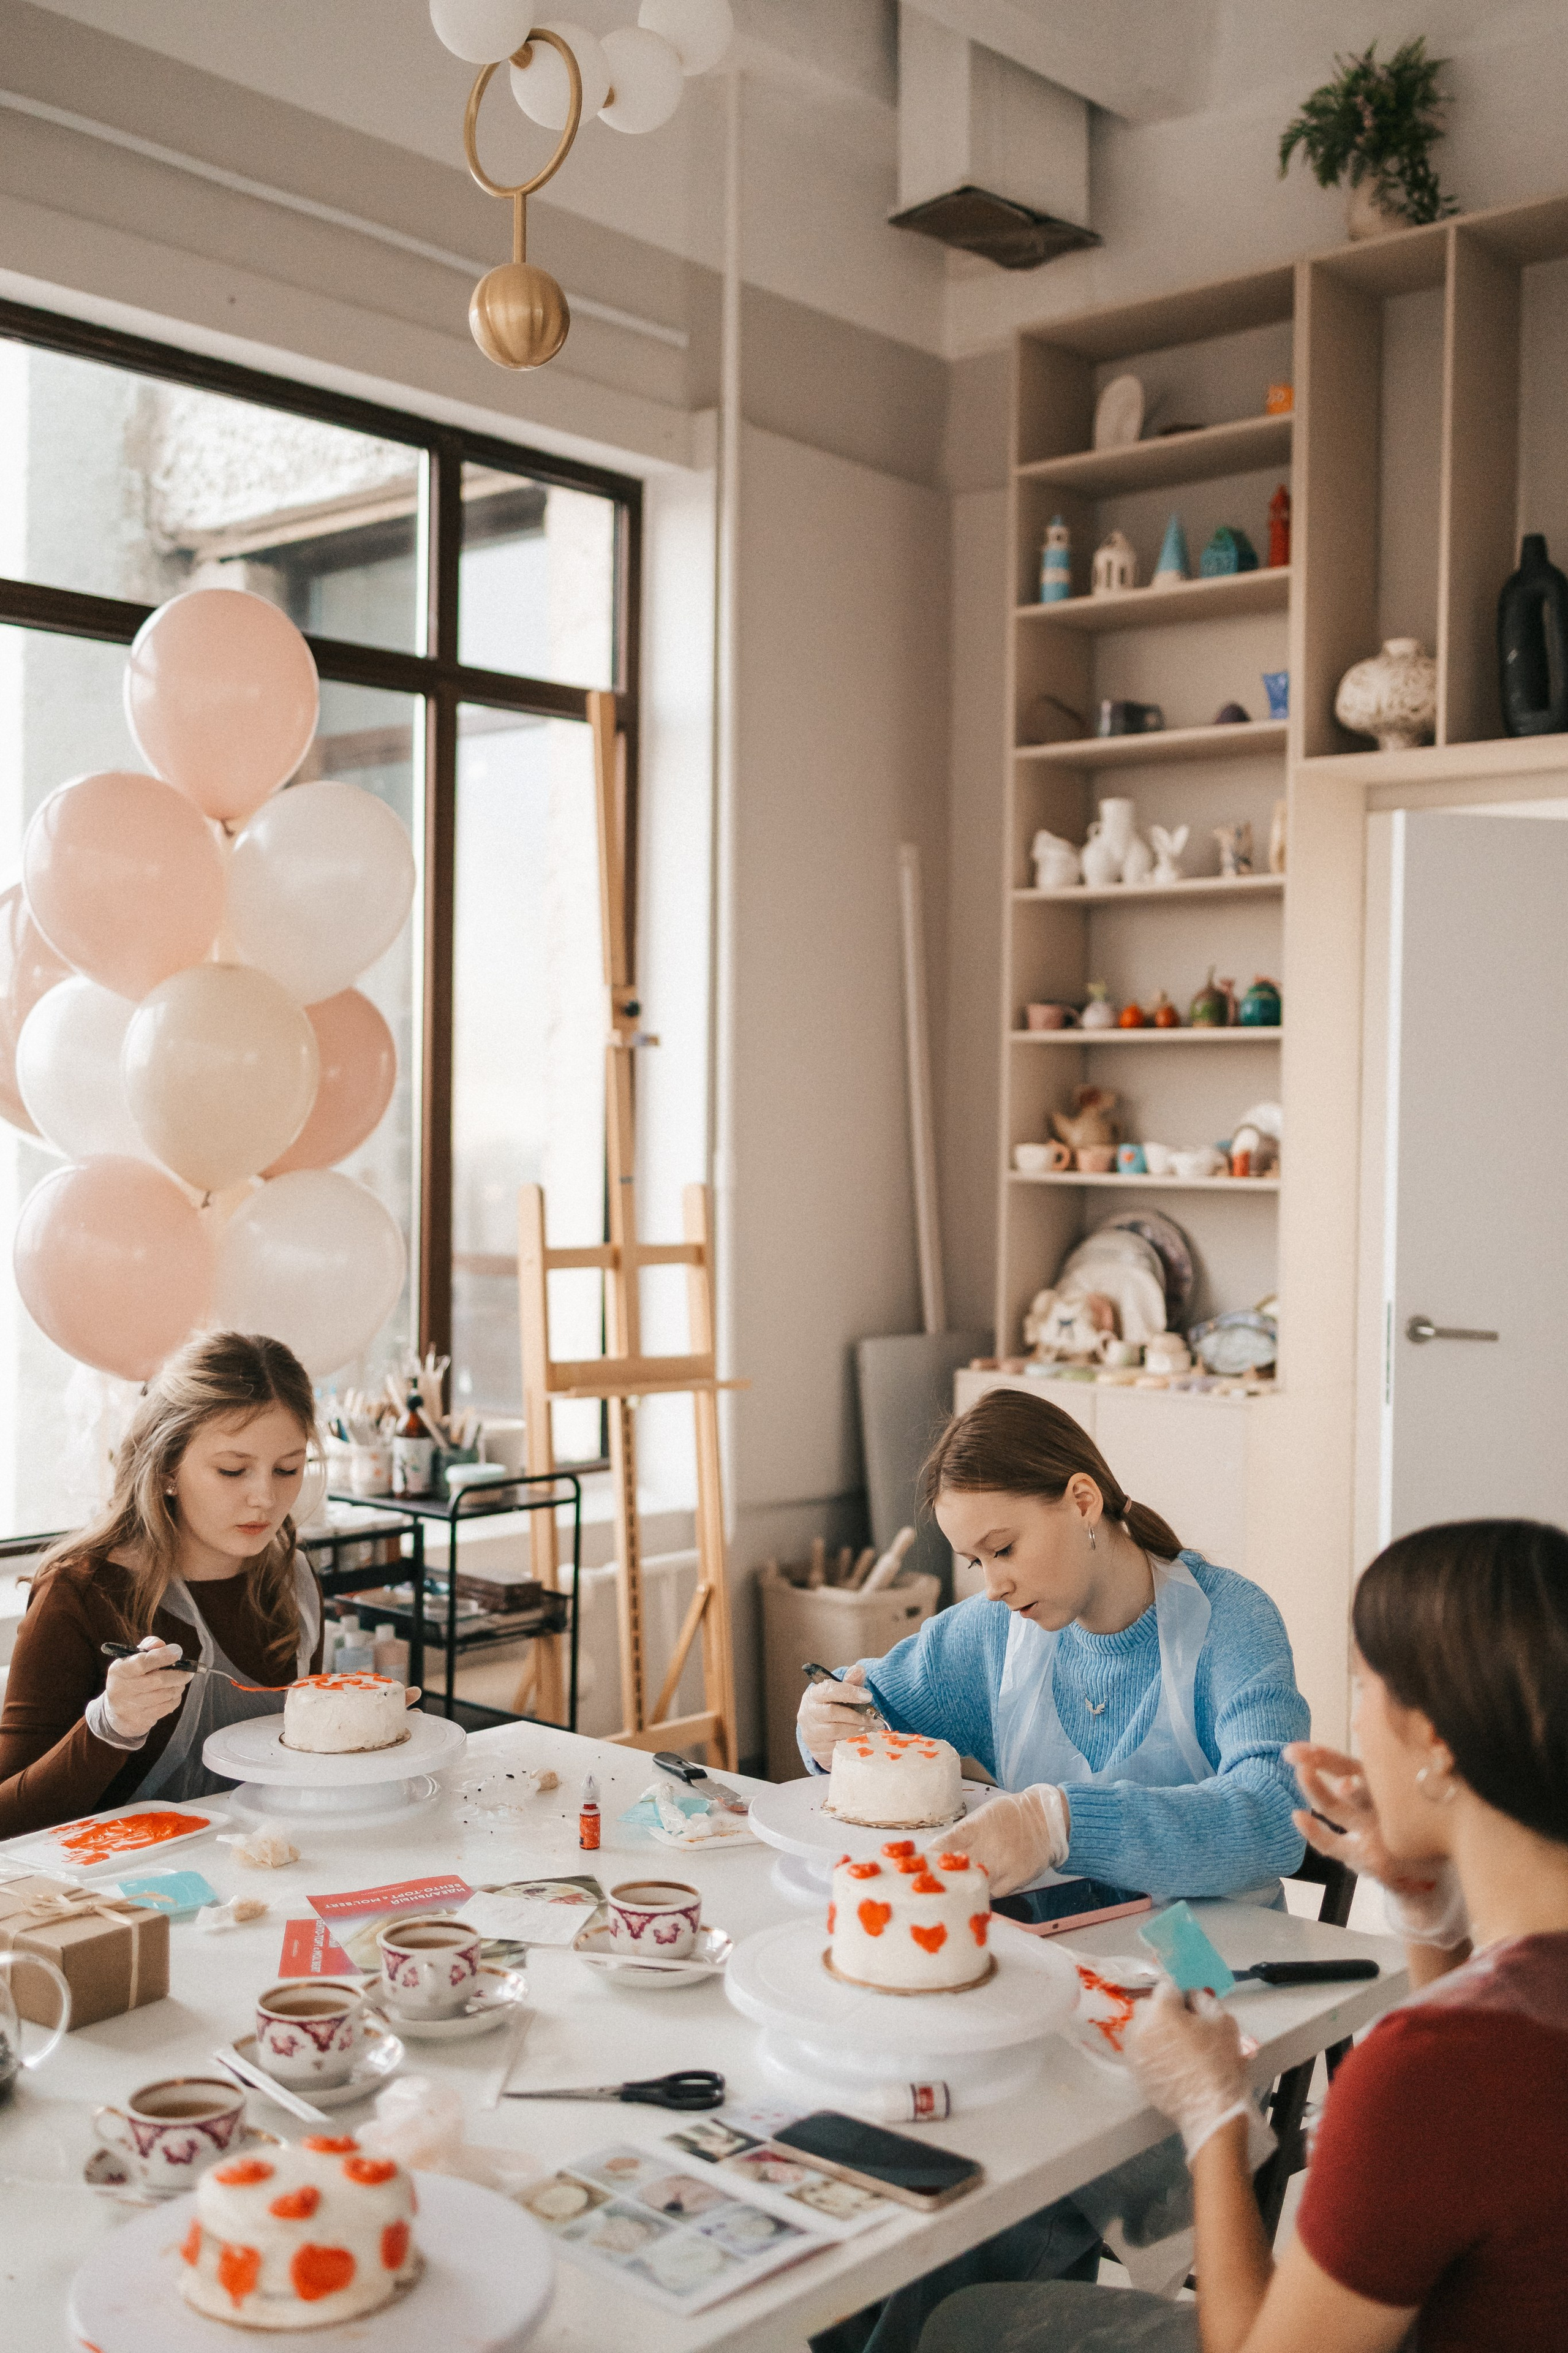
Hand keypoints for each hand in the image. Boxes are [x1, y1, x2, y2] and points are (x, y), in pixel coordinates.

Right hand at [103, 1639, 190, 1740]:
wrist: (116, 1711)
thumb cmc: (130, 1677)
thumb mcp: (132, 1659)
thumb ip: (148, 1647)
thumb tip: (161, 1644)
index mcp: (119, 1670)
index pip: (141, 1662)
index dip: (162, 1656)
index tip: (178, 1652)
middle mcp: (122, 1690)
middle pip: (158, 1681)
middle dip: (178, 1674)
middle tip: (188, 1672)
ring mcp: (130, 1707)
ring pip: (165, 1695)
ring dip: (178, 1686)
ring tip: (179, 1682)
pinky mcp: (140, 1720)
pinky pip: (167, 1707)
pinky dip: (175, 1699)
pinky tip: (172, 1694)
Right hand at [797, 1662, 878, 1766]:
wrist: (818, 1732)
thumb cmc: (833, 1707)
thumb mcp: (841, 1693)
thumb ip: (851, 1681)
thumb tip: (859, 1669)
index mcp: (813, 1695)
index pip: (829, 1690)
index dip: (849, 1692)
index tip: (868, 1696)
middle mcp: (808, 1714)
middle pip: (833, 1713)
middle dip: (857, 1716)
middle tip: (875, 1719)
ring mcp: (812, 1733)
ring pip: (837, 1731)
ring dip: (858, 1729)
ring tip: (873, 1728)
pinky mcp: (819, 1749)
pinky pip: (838, 1746)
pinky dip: (854, 1741)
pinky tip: (864, 1738)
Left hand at [936, 1783, 1068, 1894]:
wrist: (1046, 1819)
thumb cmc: (1011, 1814)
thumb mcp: (983, 1815)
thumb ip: (963, 1834)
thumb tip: (939, 1851)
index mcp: (975, 1828)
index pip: (945, 1845)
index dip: (929, 1858)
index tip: (916, 1866)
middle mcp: (987, 1848)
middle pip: (957, 1869)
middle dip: (940, 1878)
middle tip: (927, 1886)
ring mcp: (1002, 1866)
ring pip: (974, 1886)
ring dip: (960, 1891)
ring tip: (947, 1895)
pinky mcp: (1016, 1880)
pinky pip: (993, 1894)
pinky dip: (982, 1895)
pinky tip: (974, 1895)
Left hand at [1126, 1979, 1250, 2159]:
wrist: (1211, 2111)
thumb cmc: (1220, 2064)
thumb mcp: (1223, 2021)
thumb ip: (1203, 1999)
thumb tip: (1190, 1995)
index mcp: (1161, 2009)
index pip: (1167, 1986)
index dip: (1181, 1994)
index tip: (1191, 2006)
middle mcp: (1140, 2025)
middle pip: (1149, 2005)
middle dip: (1164, 2010)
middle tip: (1185, 2026)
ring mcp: (1134, 2050)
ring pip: (1141, 2027)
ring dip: (1154, 2029)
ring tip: (1176, 2046)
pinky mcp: (1133, 2070)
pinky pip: (1139, 2048)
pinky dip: (1150, 2049)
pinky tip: (1169, 2061)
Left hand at [1286, 1742, 1467, 1947]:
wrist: (1434, 1877)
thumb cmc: (1414, 1822)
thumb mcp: (1403, 1788)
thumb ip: (1380, 1757)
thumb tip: (1359, 1718)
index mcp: (1389, 1785)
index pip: (1352, 1765)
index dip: (1323, 1755)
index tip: (1296, 1748)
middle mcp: (1383, 1807)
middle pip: (1348, 1780)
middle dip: (1319, 1764)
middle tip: (1295, 1755)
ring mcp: (1375, 1833)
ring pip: (1338, 1809)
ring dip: (1317, 1790)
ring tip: (1301, 1773)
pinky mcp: (1369, 1859)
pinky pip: (1334, 1845)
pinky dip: (1314, 1832)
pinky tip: (1297, 1816)